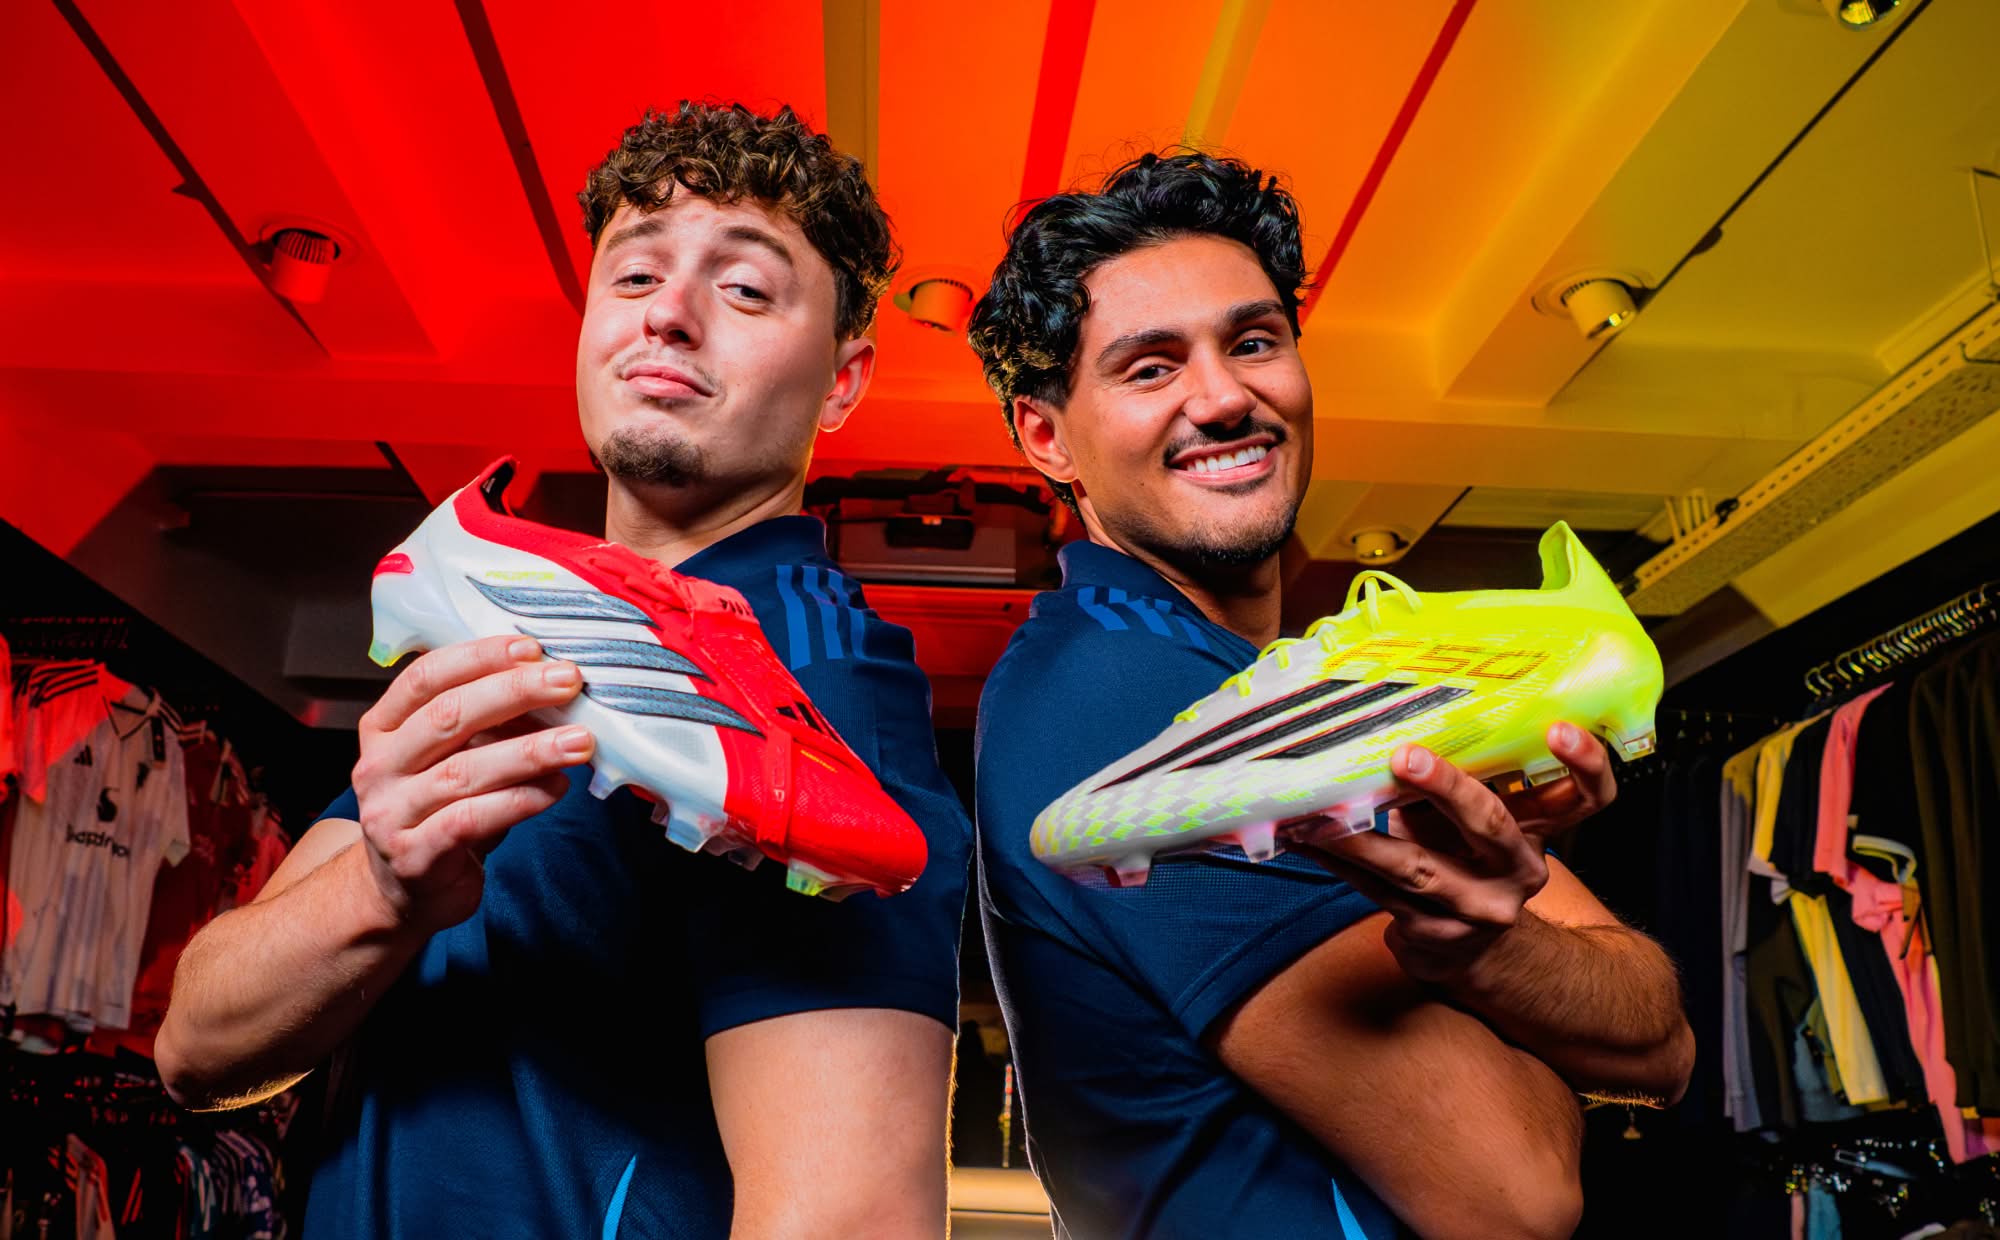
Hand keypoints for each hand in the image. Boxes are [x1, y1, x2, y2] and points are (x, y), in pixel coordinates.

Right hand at [351, 635, 593, 932]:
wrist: (404, 891)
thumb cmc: (438, 810)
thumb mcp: (452, 757)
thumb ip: (487, 724)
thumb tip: (552, 686)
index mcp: (383, 728)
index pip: (425, 678)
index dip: (479, 657)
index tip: (531, 646)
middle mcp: (379, 766)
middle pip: (448, 717)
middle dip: (514, 693)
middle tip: (567, 681)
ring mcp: (391, 813)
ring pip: (465, 771)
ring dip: (530, 751)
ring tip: (579, 741)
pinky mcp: (415, 856)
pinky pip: (473, 820)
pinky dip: (520, 801)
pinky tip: (556, 788)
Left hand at [1297, 723, 1616, 983]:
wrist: (1478, 955)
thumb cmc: (1470, 861)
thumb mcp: (1482, 822)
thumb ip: (1464, 781)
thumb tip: (1397, 714)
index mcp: (1540, 832)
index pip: (1589, 797)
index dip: (1584, 762)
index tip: (1558, 727)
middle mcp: (1518, 872)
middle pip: (1490, 824)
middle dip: (1445, 787)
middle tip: (1404, 756)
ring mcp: (1477, 910)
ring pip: (1417, 867)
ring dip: (1361, 835)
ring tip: (1318, 810)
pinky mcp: (1433, 935)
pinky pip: (1376, 891)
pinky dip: (1337, 860)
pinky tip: (1304, 838)